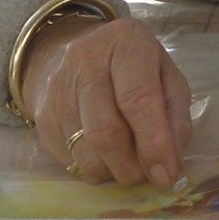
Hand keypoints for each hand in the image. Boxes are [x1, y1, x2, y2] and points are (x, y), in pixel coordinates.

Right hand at [22, 15, 193, 187]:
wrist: (78, 57)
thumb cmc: (136, 70)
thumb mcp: (168, 79)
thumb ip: (176, 118)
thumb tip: (170, 164)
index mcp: (126, 43)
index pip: (138, 99)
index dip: (154, 144)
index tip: (167, 175)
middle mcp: (85, 61)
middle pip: (105, 132)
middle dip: (132, 166)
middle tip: (148, 176)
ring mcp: (57, 89)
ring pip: (85, 153)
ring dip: (113, 172)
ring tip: (129, 165)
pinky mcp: (42, 117)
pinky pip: (69, 160)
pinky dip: (94, 170)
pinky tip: (106, 157)